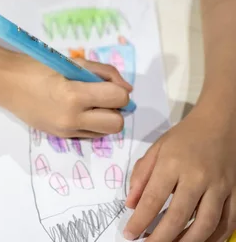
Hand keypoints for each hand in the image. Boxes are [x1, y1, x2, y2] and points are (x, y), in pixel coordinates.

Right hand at [0, 56, 131, 137]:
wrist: (7, 84)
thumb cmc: (37, 67)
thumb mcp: (71, 62)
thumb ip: (102, 72)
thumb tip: (127, 89)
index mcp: (73, 95)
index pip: (118, 98)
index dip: (118, 89)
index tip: (107, 83)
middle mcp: (72, 118)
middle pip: (117, 123)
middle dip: (115, 108)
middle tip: (102, 96)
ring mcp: (65, 131)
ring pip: (106, 133)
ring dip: (105, 118)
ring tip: (91, 104)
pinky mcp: (60, 136)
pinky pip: (90, 135)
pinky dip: (92, 124)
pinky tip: (79, 111)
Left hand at [124, 106, 235, 241]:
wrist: (220, 123)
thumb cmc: (184, 137)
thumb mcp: (156, 149)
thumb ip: (141, 176)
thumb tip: (131, 205)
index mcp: (173, 164)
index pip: (153, 199)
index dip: (140, 221)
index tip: (129, 234)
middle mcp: (198, 177)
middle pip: (179, 216)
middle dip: (161, 237)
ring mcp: (220, 187)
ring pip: (206, 224)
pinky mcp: (235, 193)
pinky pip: (227, 222)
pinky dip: (214, 237)